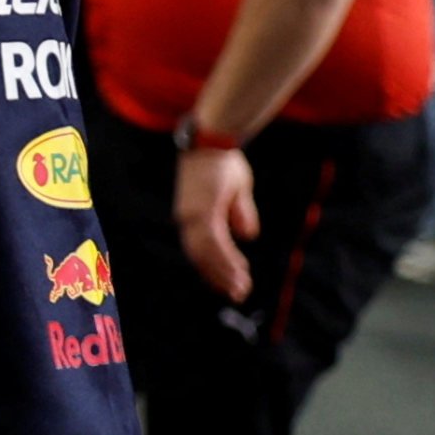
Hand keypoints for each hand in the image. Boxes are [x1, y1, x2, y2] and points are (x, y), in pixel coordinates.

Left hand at [174, 145, 257, 301]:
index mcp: (193, 215)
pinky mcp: (203, 210)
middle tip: (238, 294)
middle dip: (220, 276)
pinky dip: (225, 258)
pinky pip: (214, 241)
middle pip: (201, 256)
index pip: (201, 249)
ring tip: (241, 288)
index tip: (230, 283)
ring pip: (207, 253)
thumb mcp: (235, 191)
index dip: (214, 267)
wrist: (214, 140)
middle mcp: (188, 218)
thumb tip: (246, 235)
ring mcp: (193, 215)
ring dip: (224, 272)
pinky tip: (239, 270)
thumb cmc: (223, 163)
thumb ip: (238, 213)